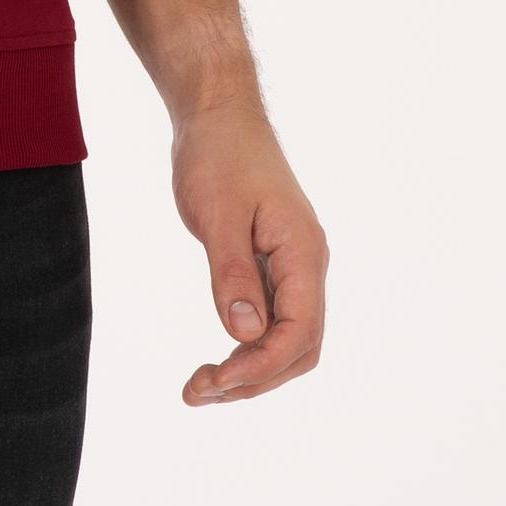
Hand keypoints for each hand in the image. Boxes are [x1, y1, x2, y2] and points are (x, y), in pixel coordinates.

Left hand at [170, 92, 328, 405]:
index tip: (214, 382)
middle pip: (300, 347)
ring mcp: (291, 264)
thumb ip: (232, 274)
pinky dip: (247, 343)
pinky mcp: (271, 262)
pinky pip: (272, 317)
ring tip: (202, 386)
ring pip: (287, 337)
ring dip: (250, 368)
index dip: (259, 365)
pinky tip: (218, 355)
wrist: (218, 113)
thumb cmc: (218, 154)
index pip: (299, 332)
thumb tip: (244, 333)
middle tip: (199, 392)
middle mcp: (306, 264)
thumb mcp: (217, 214)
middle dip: (255, 378)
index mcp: (302, 252)